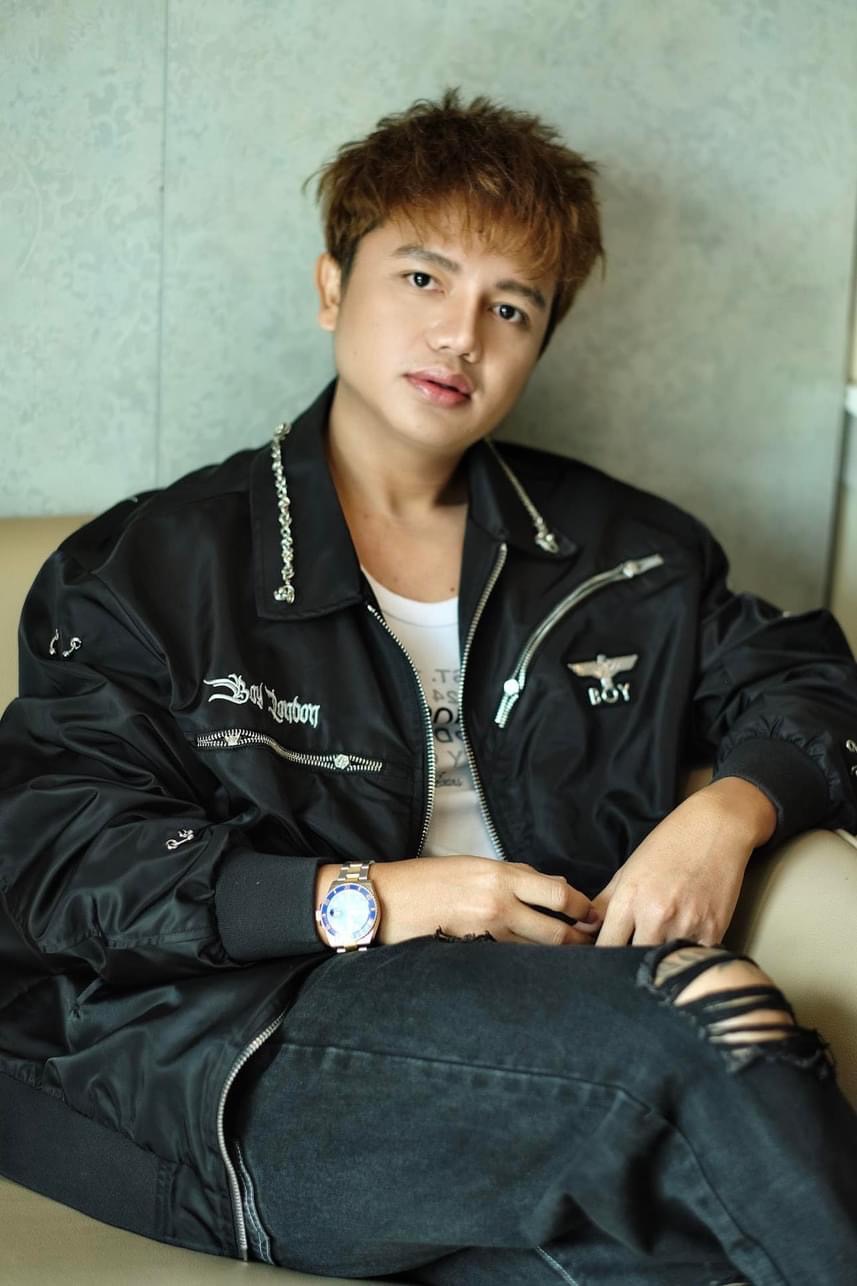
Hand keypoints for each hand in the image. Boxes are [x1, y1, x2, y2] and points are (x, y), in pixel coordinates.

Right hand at [315, 856, 600, 947]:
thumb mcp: (472, 865)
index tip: (593, 916)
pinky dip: (523, 966)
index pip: (558, 892)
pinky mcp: (471, 953)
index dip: (582, 907)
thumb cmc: (425, 879)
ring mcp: (484, 931)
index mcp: (500, 874)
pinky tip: (533, 975)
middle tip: (592, 949)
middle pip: (554, 929)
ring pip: (534, 951)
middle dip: (578, 941)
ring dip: (555, 959)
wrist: (384, 899)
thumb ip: (513, 876)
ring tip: (571, 967)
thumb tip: (552, 886)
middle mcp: (497, 901)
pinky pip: (507, 962)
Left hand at [589, 777, 776, 947]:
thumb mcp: (629, 869)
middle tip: (632, 961)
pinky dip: (687, 957)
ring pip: (665, 964)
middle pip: (634, 961)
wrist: (717, 828)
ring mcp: (687, 925)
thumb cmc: (669, 846)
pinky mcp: (714, 931)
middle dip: (630, 964)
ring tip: (660, 950)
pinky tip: (685, 943)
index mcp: (630, 898)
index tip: (605, 962)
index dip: (603, 958)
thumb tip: (582, 930)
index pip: (606, 946)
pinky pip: (694, 959)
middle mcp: (657, 914)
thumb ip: (605, 903)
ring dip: (661, 963)